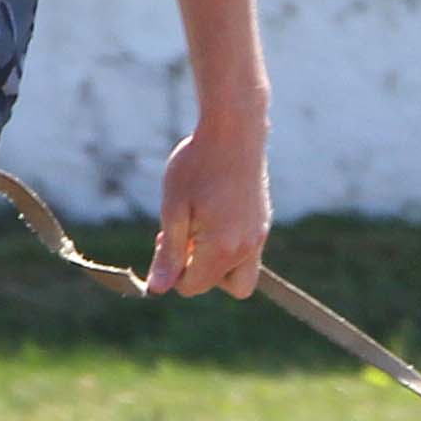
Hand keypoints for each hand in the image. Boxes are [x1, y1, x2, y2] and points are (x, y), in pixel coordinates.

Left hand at [146, 113, 270, 296]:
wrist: (234, 130)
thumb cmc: (197, 165)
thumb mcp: (174, 209)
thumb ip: (168, 253)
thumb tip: (158, 289)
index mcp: (222, 248)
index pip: (192, 287)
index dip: (172, 271)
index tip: (164, 239)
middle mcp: (247, 248)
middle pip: (222, 286)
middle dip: (200, 272)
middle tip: (184, 237)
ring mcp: (259, 235)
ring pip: (239, 272)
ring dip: (217, 261)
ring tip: (200, 227)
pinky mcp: (263, 222)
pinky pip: (247, 251)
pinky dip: (228, 245)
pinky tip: (214, 214)